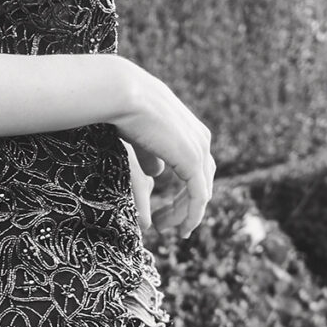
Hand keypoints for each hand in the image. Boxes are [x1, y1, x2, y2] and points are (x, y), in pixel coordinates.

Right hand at [115, 69, 213, 237]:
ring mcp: (199, 149)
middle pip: (202, 183)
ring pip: (201, 193)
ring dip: (186, 215)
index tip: (166, 214)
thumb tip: (157, 174)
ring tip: (168, 231)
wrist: (124, 95)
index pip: (197, 170)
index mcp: (192, 132)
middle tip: (166, 226)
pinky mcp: (192, 160)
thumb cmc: (125, 111)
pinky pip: (198, 197)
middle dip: (185, 208)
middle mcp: (201, 140)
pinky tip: (182, 230)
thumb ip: (152, 157)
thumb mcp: (142, 139)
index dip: (186, 195)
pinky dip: (192, 216)